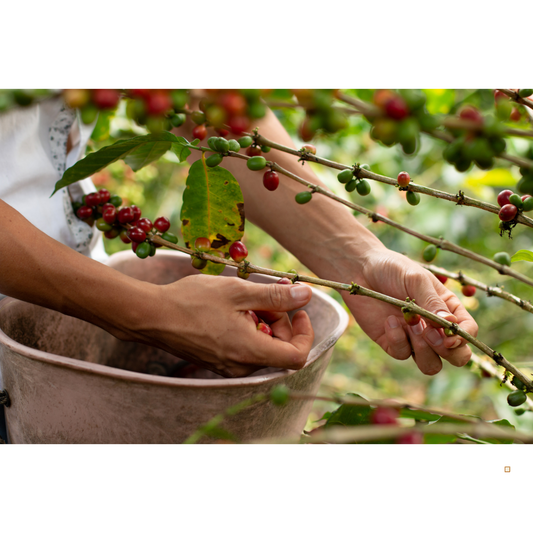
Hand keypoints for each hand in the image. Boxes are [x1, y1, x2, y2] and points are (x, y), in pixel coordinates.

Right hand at [130, 275, 314, 377]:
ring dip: (263, 322)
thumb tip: (306, 295)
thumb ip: (276, 295)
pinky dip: (249, 329)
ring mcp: (229, 367)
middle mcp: (242, 366)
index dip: (305, 333)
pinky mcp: (219, 362)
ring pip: (262, 347)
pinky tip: (233, 310)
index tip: (299, 311)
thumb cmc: (192, 301)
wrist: (152, 316)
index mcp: (250, 351)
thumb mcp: (239, 291)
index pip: (297, 356)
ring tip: (244, 299)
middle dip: (280, 320)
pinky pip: (246, 348)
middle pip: (279, 348)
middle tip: (264, 295)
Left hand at [343, 249, 477, 374]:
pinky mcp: (392, 342)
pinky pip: (402, 354)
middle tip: (429, 334)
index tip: (448, 335)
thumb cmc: (393, 269)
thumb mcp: (416, 279)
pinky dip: (397, 340)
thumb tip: (451, 324)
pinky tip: (389, 320)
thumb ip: (433, 302)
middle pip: (456, 356)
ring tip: (411, 325)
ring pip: (431, 365)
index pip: (467, 332)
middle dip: (448, 352)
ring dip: (423, 351)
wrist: (360, 269)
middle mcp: (434, 327)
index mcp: (447, 309)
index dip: (463, 339)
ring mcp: (413, 337)